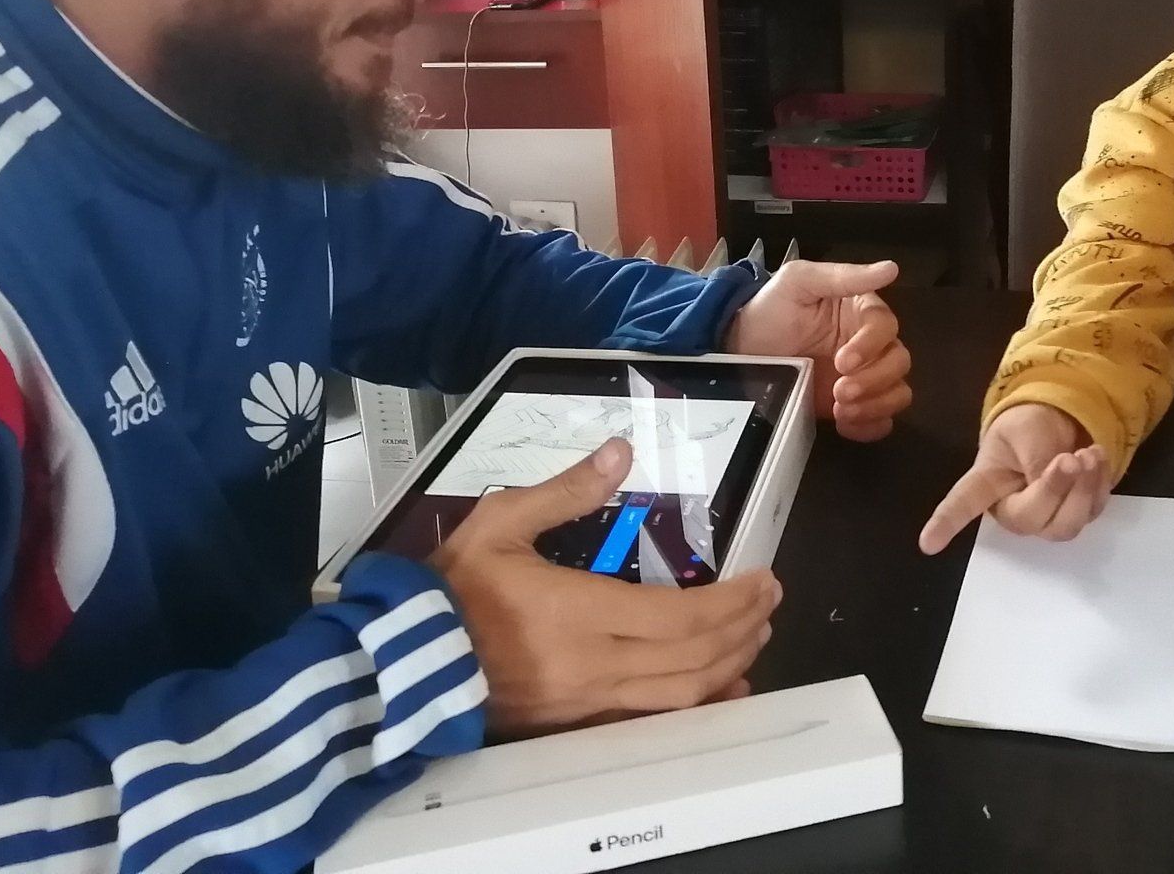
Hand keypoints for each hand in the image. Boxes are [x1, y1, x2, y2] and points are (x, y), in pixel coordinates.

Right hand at [432, 438, 779, 737]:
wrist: (403, 660)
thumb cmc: (452, 589)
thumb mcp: (502, 521)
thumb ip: (567, 490)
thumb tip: (620, 453)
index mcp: (581, 612)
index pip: (682, 617)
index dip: (734, 602)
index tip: (764, 579)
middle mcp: (594, 664)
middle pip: (693, 659)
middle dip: (743, 629)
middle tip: (770, 601)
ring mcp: (586, 700)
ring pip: (678, 695)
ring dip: (727, 666)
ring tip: (754, 637)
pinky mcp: (574, 720)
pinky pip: (649, 718)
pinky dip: (693, 704)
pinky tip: (717, 690)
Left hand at [724, 259, 911, 440]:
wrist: (739, 350)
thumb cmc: (769, 311)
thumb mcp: (798, 282)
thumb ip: (842, 276)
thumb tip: (891, 268)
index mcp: (861, 311)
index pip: (885, 327)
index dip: (870, 346)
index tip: (842, 360)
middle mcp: (870, 344)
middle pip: (898, 361)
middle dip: (873, 380)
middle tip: (839, 391)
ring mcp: (864, 377)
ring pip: (898, 391)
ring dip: (876, 405)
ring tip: (841, 410)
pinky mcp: (853, 405)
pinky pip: (881, 420)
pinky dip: (871, 426)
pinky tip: (845, 424)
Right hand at [918, 403, 1109, 553]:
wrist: (1061, 420)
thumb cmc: (1029, 425)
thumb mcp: (1026, 429)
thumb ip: (1034, 457)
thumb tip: (1049, 485)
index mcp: (987, 484)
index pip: (963, 504)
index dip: (947, 523)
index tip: (927, 544)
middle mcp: (1012, 508)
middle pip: (1030, 520)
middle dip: (1055, 489)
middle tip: (1072, 457)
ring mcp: (1044, 517)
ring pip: (1064, 525)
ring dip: (1084, 491)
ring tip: (1090, 453)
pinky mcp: (1074, 514)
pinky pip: (1091, 513)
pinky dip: (1098, 487)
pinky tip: (1096, 460)